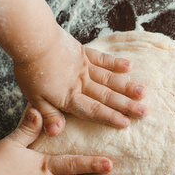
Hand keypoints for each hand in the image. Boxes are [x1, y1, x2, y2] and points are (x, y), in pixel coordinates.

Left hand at [13, 29, 145, 135]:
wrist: (33, 40)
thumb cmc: (30, 70)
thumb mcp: (34, 97)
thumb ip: (48, 115)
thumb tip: (57, 133)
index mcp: (69, 96)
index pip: (93, 110)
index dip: (110, 118)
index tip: (126, 123)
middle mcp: (81, 83)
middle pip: (107, 97)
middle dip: (127, 105)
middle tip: (145, 112)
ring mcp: (84, 67)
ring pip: (109, 79)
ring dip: (127, 87)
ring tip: (144, 92)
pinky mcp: (83, 53)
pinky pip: (102, 59)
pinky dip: (116, 63)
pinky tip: (129, 66)